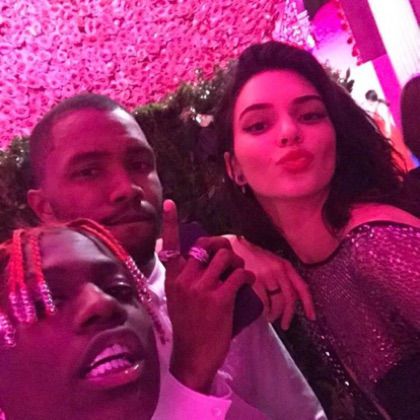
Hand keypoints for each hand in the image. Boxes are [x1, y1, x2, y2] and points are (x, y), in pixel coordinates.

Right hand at [163, 235, 253, 393]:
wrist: (193, 357)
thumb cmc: (189, 327)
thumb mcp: (178, 299)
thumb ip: (184, 279)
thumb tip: (199, 259)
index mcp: (172, 279)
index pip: (168, 245)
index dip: (170, 222)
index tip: (171, 203)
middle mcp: (184, 280)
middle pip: (207, 247)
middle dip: (222, 247)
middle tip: (229, 258)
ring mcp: (201, 289)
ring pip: (225, 258)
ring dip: (237, 262)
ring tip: (237, 273)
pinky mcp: (219, 299)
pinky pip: (238, 275)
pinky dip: (246, 276)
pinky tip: (245, 282)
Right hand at [225, 235, 315, 328]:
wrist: (233, 247)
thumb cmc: (252, 257)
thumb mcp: (271, 262)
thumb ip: (282, 276)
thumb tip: (291, 298)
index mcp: (285, 265)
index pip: (302, 287)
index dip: (308, 304)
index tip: (311, 317)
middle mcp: (279, 270)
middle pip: (289, 299)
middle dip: (288, 316)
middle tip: (285, 325)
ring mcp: (267, 275)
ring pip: (276, 303)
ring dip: (273, 314)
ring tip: (269, 317)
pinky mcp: (254, 281)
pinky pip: (264, 303)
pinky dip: (263, 311)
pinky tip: (260, 312)